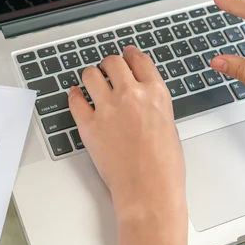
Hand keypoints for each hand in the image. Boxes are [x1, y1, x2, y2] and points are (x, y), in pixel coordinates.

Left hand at [68, 46, 184, 210]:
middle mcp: (131, 95)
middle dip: (109, 64)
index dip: (131, 54)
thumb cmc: (164, 167)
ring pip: (90, 75)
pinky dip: (74, 96)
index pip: (140, 60)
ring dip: (91, 75)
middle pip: (113, 62)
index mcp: (156, 93)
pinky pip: (75, 100)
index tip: (127, 54)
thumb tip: (143, 101)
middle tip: (107, 69)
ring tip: (92, 81)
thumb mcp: (170, 126)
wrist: (148, 190)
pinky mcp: (88, 125)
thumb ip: (154, 106)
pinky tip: (76, 96)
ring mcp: (107, 108)